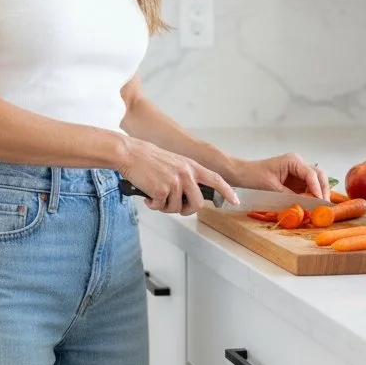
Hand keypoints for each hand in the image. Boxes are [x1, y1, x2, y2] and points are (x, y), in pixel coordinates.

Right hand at [119, 137, 239, 215]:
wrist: (130, 153)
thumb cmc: (148, 159)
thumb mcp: (174, 163)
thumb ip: (185, 176)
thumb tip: (189, 196)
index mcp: (190, 166)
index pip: (216, 179)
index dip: (227, 191)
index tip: (235, 201)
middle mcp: (186, 174)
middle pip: (197, 204)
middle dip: (186, 210)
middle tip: (173, 206)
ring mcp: (174, 182)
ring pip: (177, 208)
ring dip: (165, 207)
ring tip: (155, 195)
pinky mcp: (161, 190)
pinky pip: (160, 207)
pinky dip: (152, 205)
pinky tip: (147, 194)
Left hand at [231, 153, 329, 201]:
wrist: (239, 175)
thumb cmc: (252, 176)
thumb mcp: (271, 188)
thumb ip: (289, 196)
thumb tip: (306, 206)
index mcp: (293, 161)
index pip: (311, 174)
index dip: (317, 188)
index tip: (320, 201)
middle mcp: (298, 165)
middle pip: (318, 176)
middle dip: (323, 190)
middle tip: (325, 206)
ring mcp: (297, 174)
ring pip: (315, 183)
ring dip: (318, 195)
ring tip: (319, 209)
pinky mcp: (294, 184)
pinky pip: (307, 190)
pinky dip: (310, 198)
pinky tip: (311, 207)